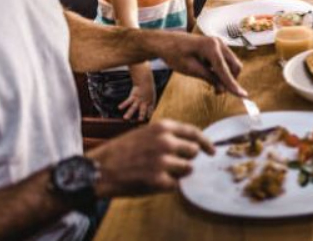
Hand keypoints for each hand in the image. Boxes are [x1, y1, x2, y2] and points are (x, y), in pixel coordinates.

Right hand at [88, 119, 214, 196]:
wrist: (100, 168)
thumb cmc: (122, 151)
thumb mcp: (146, 133)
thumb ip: (168, 136)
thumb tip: (192, 144)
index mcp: (163, 127)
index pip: (194, 132)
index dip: (206, 142)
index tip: (212, 151)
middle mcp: (166, 141)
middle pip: (194, 152)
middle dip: (187, 159)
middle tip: (174, 164)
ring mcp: (163, 161)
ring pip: (188, 169)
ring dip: (178, 173)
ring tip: (160, 172)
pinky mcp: (158, 180)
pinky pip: (176, 184)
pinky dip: (168, 185)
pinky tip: (153, 181)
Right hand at [119, 78, 155, 120]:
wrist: (145, 80)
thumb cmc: (148, 87)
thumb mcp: (151, 94)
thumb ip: (150, 101)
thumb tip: (149, 106)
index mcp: (150, 102)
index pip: (151, 109)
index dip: (150, 113)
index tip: (148, 117)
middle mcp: (144, 102)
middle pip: (143, 110)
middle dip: (141, 115)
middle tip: (140, 120)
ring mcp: (139, 99)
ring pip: (133, 107)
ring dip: (129, 113)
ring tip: (125, 118)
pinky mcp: (133, 96)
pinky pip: (128, 101)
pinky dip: (123, 104)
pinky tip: (119, 108)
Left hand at [158, 33, 246, 96]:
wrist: (165, 42)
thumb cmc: (175, 54)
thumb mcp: (190, 69)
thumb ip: (209, 78)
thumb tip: (223, 89)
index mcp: (211, 47)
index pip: (225, 70)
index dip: (233, 85)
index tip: (244, 96)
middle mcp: (219, 43)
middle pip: (235, 66)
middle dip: (230, 80)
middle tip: (217, 92)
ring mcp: (219, 43)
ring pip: (232, 64)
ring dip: (226, 76)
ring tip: (213, 85)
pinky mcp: (217, 46)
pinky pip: (226, 60)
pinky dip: (222, 70)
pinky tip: (210, 74)